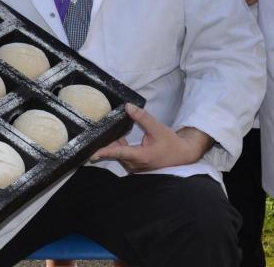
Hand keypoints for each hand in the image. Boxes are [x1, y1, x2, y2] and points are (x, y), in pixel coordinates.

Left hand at [90, 104, 210, 170]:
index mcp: (141, 156)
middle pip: (116, 153)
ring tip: (101, 132)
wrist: (181, 155)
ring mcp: (135, 166)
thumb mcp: (157, 128)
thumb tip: (127, 107)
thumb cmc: (170, 143)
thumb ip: (142, 117)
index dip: (105, 151)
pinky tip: (114, 136)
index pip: (119, 153)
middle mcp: (135, 164)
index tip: (92, 153)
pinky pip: (122, 155)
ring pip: (118, 154)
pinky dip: (117, 146)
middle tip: (94, 132)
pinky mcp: (135, 165)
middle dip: (105, 143)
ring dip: (112, 144)